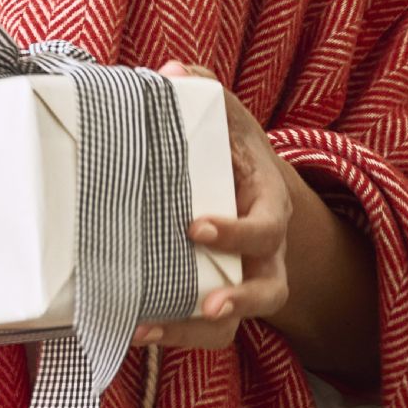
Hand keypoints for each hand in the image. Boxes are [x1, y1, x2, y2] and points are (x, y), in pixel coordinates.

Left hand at [130, 58, 291, 350]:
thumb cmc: (232, 151)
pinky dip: (176, 337)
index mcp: (269, 205)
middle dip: (239, 297)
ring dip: (197, 331)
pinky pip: (208, 334)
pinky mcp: (218, 303)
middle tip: (206, 302)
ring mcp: (245, 282)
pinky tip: (136, 330)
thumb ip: (206, 90)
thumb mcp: (228, 117)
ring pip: (238, 323)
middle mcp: (267, 254)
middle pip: (270, 288)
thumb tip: (172, 70)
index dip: (237, 233)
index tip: (195, 228)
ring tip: (151, 329)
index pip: (267, 225)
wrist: (247, 189)